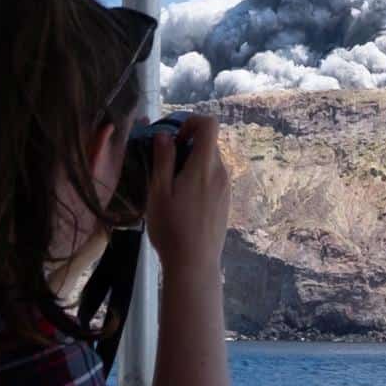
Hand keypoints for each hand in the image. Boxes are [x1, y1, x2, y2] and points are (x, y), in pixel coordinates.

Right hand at [142, 114, 230, 276]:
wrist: (195, 263)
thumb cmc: (172, 227)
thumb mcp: (159, 192)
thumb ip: (163, 160)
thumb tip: (164, 135)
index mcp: (205, 166)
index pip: (210, 125)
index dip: (191, 122)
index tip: (173, 139)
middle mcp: (221, 172)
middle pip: (209, 143)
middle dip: (186, 146)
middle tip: (164, 166)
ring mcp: (226, 187)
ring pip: (211, 161)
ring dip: (191, 163)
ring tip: (170, 187)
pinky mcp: (226, 200)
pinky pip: (214, 177)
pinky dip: (198, 177)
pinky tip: (183, 200)